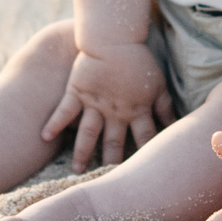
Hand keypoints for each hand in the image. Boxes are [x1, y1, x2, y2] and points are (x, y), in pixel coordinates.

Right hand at [42, 44, 174, 172]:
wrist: (114, 39)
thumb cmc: (140, 60)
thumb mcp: (158, 84)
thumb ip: (165, 107)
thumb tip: (177, 125)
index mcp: (137, 110)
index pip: (144, 139)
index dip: (145, 155)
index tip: (144, 174)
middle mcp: (115, 113)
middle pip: (114, 143)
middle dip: (111, 163)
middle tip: (105, 182)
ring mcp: (94, 104)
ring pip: (87, 134)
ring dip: (82, 153)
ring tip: (76, 171)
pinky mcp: (77, 92)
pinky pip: (64, 111)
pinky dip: (54, 124)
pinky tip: (44, 137)